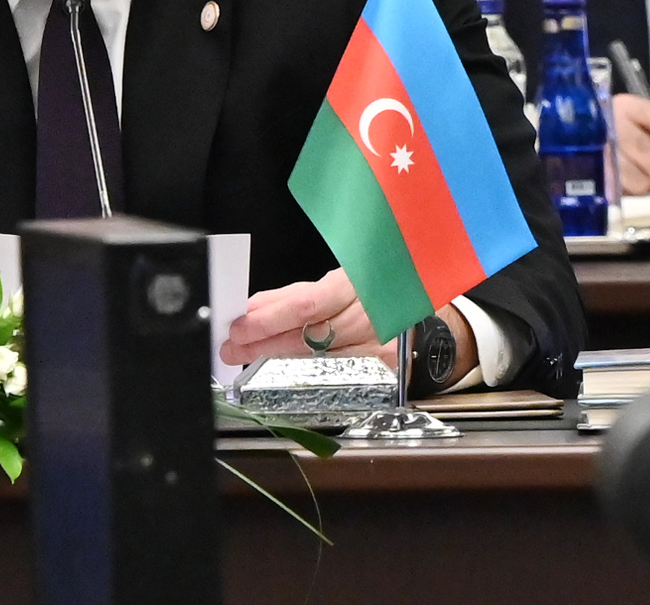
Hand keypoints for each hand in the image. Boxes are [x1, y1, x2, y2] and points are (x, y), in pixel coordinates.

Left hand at [220, 270, 379, 367]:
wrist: (417, 302)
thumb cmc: (374, 285)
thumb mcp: (334, 278)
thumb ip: (292, 295)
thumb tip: (253, 308)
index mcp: (354, 286)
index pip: (303, 306)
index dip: (268, 319)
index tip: (239, 326)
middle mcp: (367, 318)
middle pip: (305, 338)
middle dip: (262, 344)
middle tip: (232, 347)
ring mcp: (376, 346)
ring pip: (316, 359)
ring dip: (276, 358)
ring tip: (247, 355)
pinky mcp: (382, 367)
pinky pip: (334, 371)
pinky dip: (303, 369)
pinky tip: (280, 366)